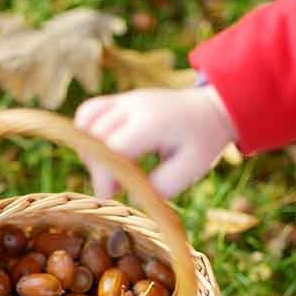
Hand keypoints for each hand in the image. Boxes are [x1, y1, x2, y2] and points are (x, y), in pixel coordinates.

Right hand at [73, 86, 236, 198]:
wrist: (209, 110)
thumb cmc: (201, 142)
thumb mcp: (190, 170)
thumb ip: (161, 186)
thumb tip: (132, 196)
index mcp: (152, 123)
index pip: (113, 148)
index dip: (104, 175)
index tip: (109, 196)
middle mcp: (134, 106)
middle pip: (95, 135)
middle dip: (97, 167)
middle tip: (114, 189)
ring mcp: (125, 99)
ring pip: (86, 120)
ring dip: (89, 149)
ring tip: (109, 169)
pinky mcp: (119, 100)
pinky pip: (89, 111)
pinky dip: (87, 134)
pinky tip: (104, 152)